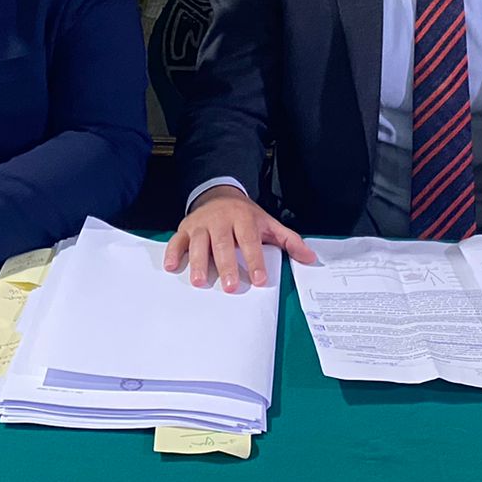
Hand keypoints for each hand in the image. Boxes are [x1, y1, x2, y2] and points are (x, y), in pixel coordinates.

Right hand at [162, 185, 315, 290]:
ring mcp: (201, 223)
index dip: (255, 259)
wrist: (220, 194)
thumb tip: (310, 257)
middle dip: (226, 265)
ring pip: (198, 242)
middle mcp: (220, 219)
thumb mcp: (268, 224)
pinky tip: (171, 266)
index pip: (249, 240)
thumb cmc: (246, 216)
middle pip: (223, 243)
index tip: (260, 279)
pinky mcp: (185, 227)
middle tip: (231, 286)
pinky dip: (173, 252)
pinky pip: (177, 240)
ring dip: (197, 262)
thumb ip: (289, 241)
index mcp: (243, 218)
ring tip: (199, 281)